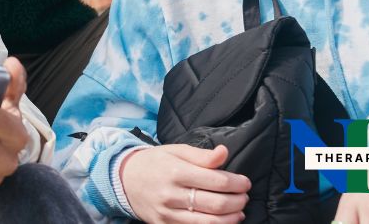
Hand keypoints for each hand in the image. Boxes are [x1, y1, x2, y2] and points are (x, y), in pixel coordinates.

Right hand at [120, 144, 250, 222]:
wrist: (124, 180)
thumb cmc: (154, 163)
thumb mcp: (175, 151)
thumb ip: (201, 155)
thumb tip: (224, 153)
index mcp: (176, 172)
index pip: (217, 181)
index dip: (237, 183)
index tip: (245, 182)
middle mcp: (171, 194)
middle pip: (217, 204)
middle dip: (238, 201)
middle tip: (244, 196)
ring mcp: (168, 213)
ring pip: (210, 222)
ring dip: (231, 218)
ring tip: (238, 211)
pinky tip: (222, 221)